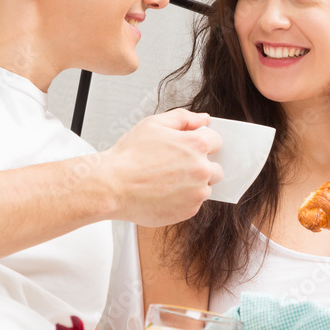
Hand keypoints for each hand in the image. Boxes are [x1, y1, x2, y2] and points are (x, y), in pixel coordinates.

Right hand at [102, 109, 223, 226]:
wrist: (112, 187)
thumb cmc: (129, 157)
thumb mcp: (154, 124)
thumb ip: (183, 118)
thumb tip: (203, 119)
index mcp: (196, 145)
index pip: (217, 142)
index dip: (203, 143)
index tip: (192, 148)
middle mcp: (201, 169)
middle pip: (216, 168)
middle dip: (202, 166)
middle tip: (177, 166)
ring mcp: (197, 192)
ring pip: (205, 187)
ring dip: (193, 185)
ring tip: (167, 181)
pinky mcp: (189, 211)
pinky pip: (194, 204)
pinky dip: (183, 200)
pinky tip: (163, 192)